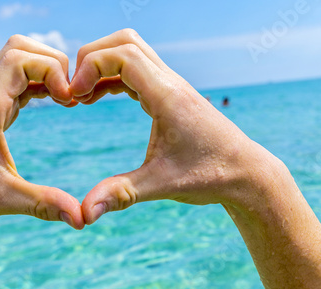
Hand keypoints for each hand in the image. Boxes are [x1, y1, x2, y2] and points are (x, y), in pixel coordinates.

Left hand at [0, 35, 83, 229]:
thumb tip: (82, 218)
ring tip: (66, 99)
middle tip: (70, 94)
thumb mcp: (4, 200)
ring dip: (46, 70)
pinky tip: (55, 102)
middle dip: (52, 63)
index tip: (70, 100)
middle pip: (19, 48)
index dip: (52, 71)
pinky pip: (18, 80)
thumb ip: (45, 204)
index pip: (20, 60)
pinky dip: (40, 83)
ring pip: (17, 59)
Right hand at [71, 29, 282, 223]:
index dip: (91, 67)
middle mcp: (171, 83)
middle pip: (125, 42)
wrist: (246, 173)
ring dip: (102, 65)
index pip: (123, 55)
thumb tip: (84, 215)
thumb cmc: (210, 176)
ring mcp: (173, 86)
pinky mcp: (172, 95)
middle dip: (91, 58)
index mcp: (168, 97)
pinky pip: (138, 70)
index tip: (73, 97)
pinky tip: (99, 97)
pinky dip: (113, 76)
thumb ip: (121, 194)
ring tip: (82, 97)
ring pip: (132, 51)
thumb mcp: (161, 185)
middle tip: (74, 91)